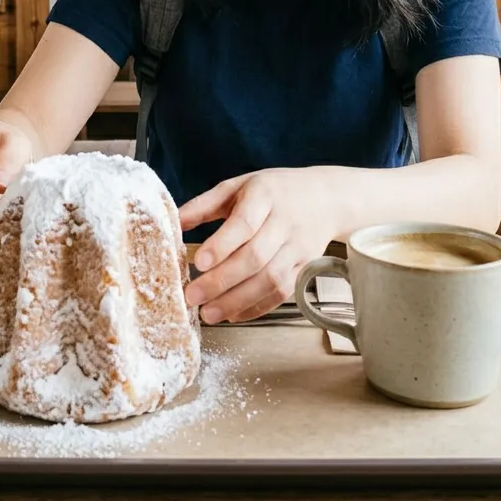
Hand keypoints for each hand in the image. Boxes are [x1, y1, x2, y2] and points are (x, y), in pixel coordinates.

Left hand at [178, 167, 341, 323]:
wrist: (326, 198)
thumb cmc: (274, 191)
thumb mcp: (238, 186)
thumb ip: (205, 204)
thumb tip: (173, 221)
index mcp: (265, 195)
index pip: (245, 223)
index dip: (222, 244)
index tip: (198, 262)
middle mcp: (285, 222)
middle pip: (256, 257)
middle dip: (222, 281)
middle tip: (193, 296)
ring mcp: (298, 247)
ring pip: (270, 279)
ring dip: (238, 300)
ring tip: (209, 313)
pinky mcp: (305, 268)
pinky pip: (282, 293)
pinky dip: (257, 307)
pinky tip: (233, 314)